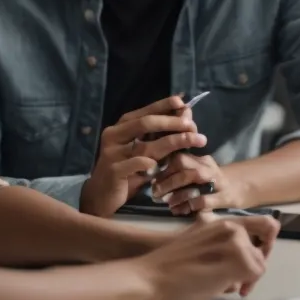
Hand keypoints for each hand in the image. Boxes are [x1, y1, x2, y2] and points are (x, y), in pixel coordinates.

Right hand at [78, 96, 208, 216]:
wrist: (103, 196)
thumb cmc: (128, 171)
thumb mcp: (144, 151)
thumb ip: (160, 136)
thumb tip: (185, 116)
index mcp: (120, 128)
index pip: (143, 113)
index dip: (163, 106)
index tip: (182, 103)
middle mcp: (113, 136)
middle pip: (145, 124)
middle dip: (172, 122)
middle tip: (192, 125)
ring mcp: (111, 154)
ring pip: (145, 146)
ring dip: (174, 142)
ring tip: (196, 141)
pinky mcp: (113, 171)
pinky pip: (134, 164)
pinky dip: (148, 163)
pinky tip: (160, 164)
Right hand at [133, 214, 281, 299]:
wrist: (150, 275)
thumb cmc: (172, 266)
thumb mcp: (200, 245)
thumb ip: (223, 248)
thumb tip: (246, 264)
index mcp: (222, 222)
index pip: (264, 228)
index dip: (259, 251)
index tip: (249, 267)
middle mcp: (230, 227)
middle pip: (261, 251)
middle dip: (252, 269)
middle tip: (238, 285)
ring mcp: (233, 240)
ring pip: (258, 263)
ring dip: (246, 277)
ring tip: (225, 285)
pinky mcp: (235, 257)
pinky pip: (254, 273)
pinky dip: (244, 284)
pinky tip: (223, 287)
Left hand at [151, 153, 252, 215]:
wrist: (243, 189)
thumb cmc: (212, 183)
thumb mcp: (200, 172)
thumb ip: (181, 172)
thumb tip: (152, 177)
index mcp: (200, 160)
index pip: (178, 156)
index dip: (163, 168)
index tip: (152, 180)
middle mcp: (209, 167)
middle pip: (184, 164)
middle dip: (167, 179)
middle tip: (155, 193)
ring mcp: (218, 181)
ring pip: (194, 177)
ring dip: (177, 192)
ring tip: (167, 203)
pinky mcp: (225, 197)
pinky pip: (205, 199)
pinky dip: (190, 205)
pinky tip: (180, 211)